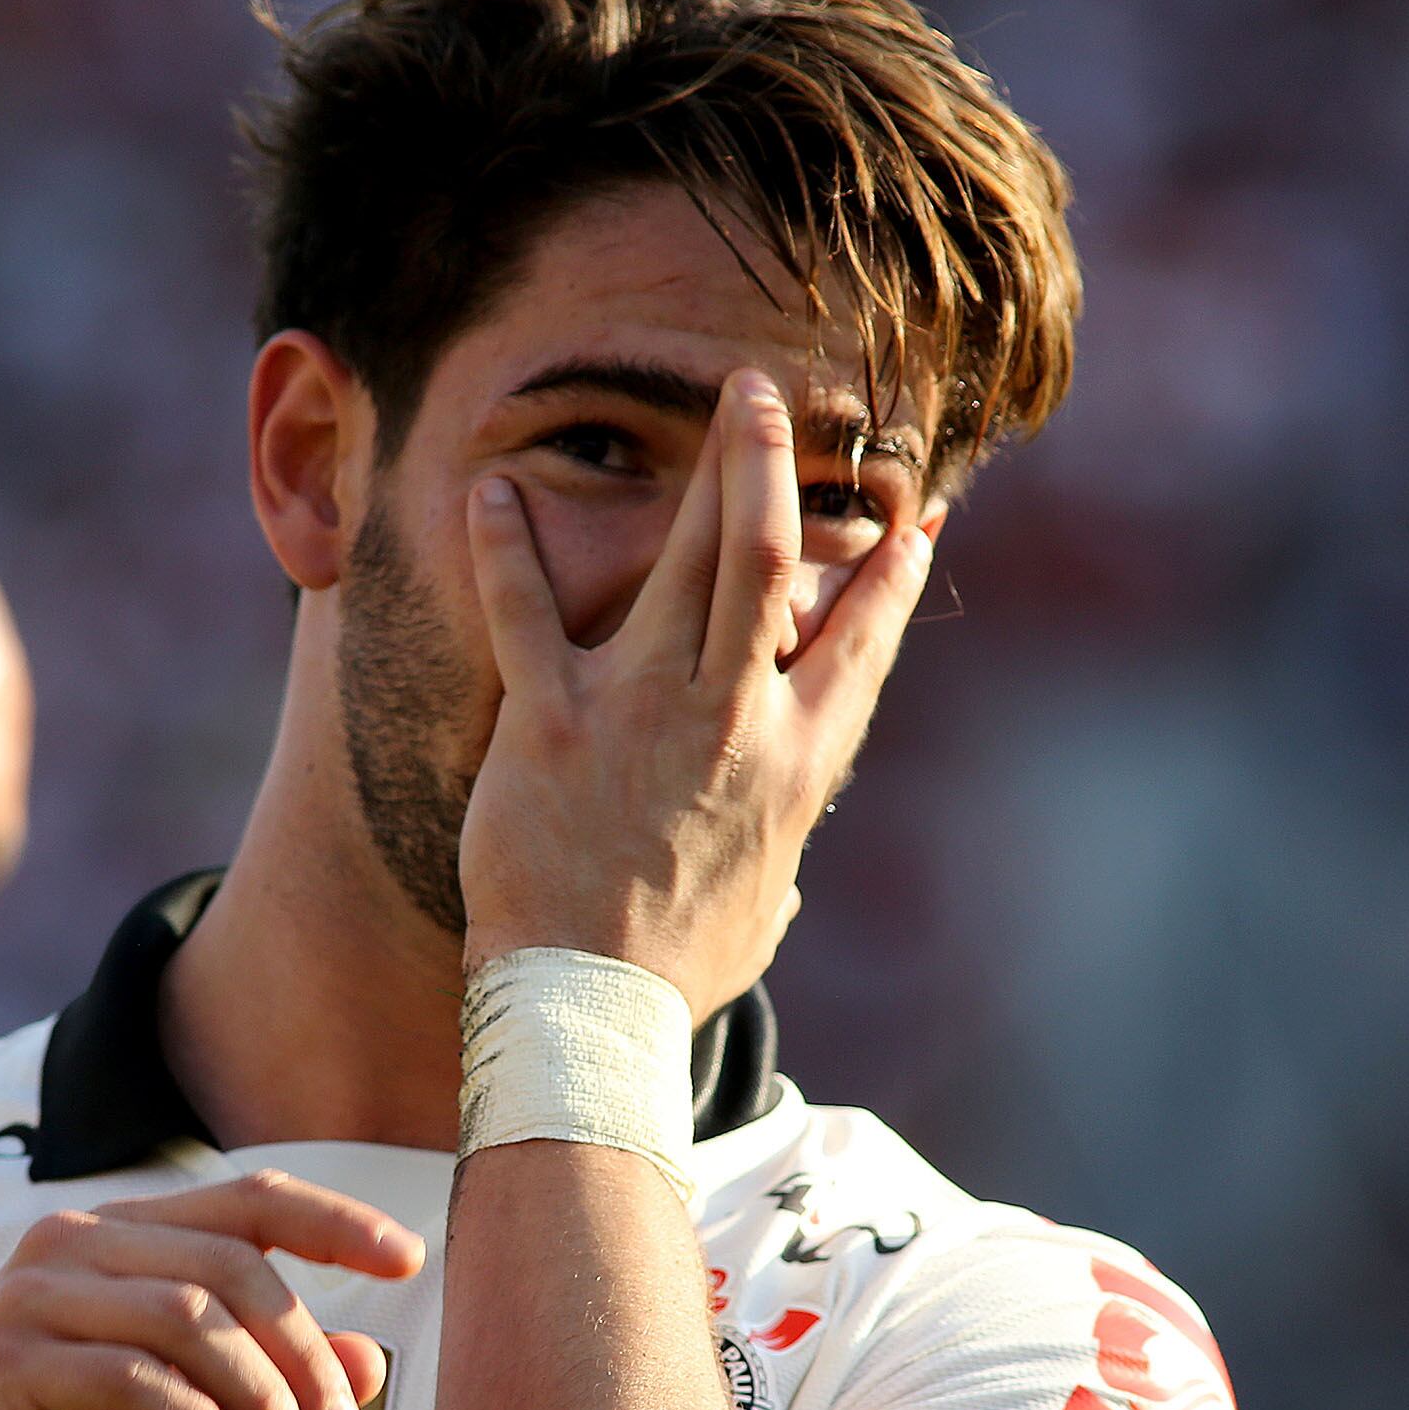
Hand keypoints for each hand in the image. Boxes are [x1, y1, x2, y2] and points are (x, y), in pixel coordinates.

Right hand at [0, 1171, 422, 1409]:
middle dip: (304, 1355)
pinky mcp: (2, 1366)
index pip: (249, 1201)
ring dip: (261, 1397)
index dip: (336, 1223)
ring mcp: (30, 1298)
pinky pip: (131, 1379)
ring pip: (189, 1316)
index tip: (412, 1259)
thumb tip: (367, 1359)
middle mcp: (72, 1244)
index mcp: (119, 1239)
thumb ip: (265, 1388)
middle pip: (233, 1265)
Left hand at [457, 367, 935, 1017]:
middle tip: (773, 397)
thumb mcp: (758, 912)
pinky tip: (493, 489)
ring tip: (724, 399)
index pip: (861, 645)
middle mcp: (733, 721)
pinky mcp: (553, 724)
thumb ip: (773, 867)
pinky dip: (507, 547)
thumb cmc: (674, 975)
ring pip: (693, 560)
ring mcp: (644, 712)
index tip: (916, 519)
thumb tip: (783, 880)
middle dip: (780, 468)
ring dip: (712, 467)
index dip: (894, 575)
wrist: (589, 1013)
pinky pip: (528, 612)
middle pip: (774, 563)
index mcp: (794, 766)